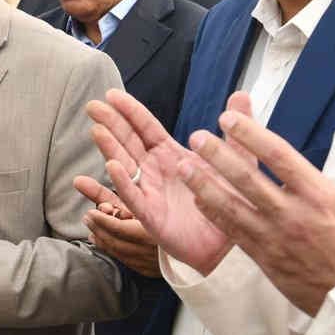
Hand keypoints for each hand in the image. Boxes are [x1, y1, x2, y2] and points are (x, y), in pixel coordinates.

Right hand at [86, 88, 230, 275]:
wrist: (230, 241)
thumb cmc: (228, 200)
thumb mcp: (237, 159)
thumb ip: (235, 129)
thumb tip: (241, 94)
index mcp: (171, 154)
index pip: (146, 127)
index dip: (129, 110)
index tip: (112, 94)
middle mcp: (155, 170)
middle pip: (129, 141)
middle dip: (111, 124)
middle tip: (93, 107)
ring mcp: (150, 191)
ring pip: (125, 165)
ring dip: (111, 148)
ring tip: (97, 131)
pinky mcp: (151, 215)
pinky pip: (134, 196)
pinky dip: (122, 182)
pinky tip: (113, 166)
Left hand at [179, 94, 334, 314]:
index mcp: (320, 196)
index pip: (277, 156)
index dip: (250, 134)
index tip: (228, 118)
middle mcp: (292, 215)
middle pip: (245, 178)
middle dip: (217, 155)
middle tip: (197, 136)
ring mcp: (275, 240)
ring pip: (232, 207)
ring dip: (205, 184)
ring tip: (183, 166)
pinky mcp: (267, 261)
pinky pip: (234, 234)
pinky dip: (215, 216)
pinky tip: (199, 201)